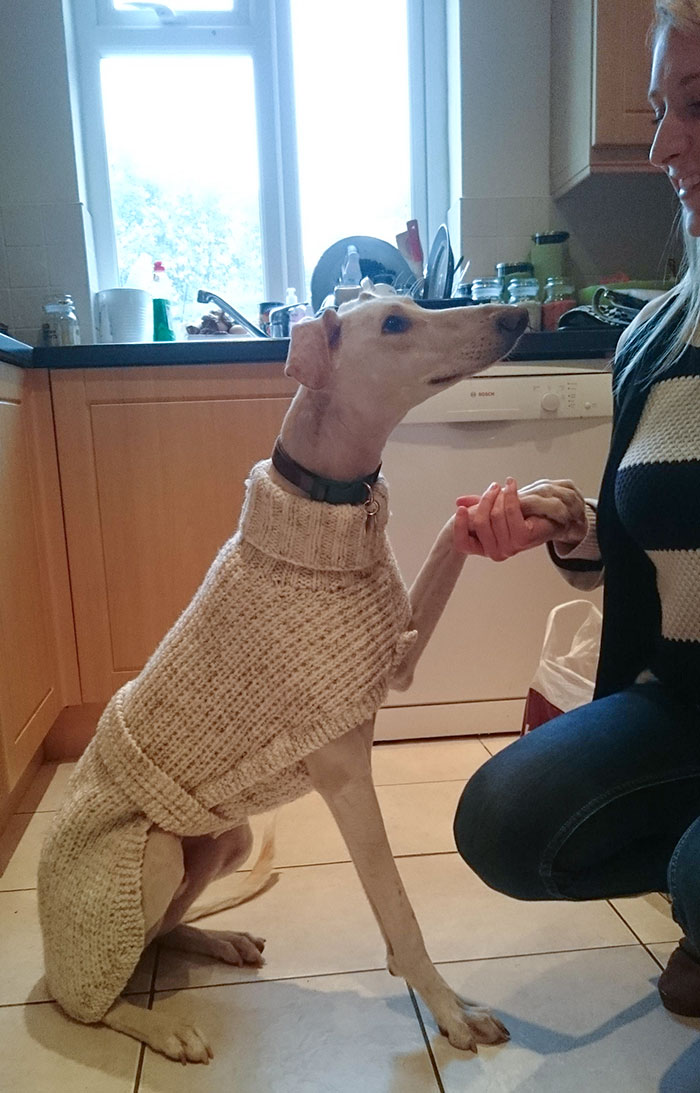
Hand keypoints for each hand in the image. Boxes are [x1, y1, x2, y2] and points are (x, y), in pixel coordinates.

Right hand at [453, 477, 586, 560]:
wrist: (548, 516)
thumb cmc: (521, 515)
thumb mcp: (493, 509)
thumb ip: (476, 507)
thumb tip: (459, 502)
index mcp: (484, 547)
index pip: (462, 543)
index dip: (459, 526)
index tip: (461, 508)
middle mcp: (495, 552)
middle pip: (480, 522)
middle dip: (486, 500)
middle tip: (493, 488)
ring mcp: (510, 547)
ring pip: (495, 514)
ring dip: (500, 496)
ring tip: (506, 488)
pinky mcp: (523, 538)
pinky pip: (510, 511)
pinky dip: (510, 494)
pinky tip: (512, 486)